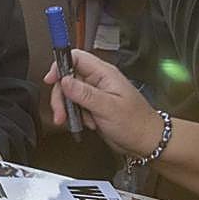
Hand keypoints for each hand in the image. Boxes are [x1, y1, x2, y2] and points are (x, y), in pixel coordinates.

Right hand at [44, 49, 163, 157]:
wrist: (147, 142)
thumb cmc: (136, 124)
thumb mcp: (108, 108)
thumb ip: (85, 94)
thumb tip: (65, 80)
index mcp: (104, 73)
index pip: (76, 57)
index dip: (60, 65)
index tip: (51, 79)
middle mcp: (99, 80)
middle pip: (68, 77)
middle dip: (61, 95)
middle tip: (60, 112)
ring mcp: (96, 93)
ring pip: (70, 93)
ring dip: (67, 108)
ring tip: (72, 121)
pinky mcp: (94, 105)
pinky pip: (76, 105)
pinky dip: (75, 115)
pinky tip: (85, 124)